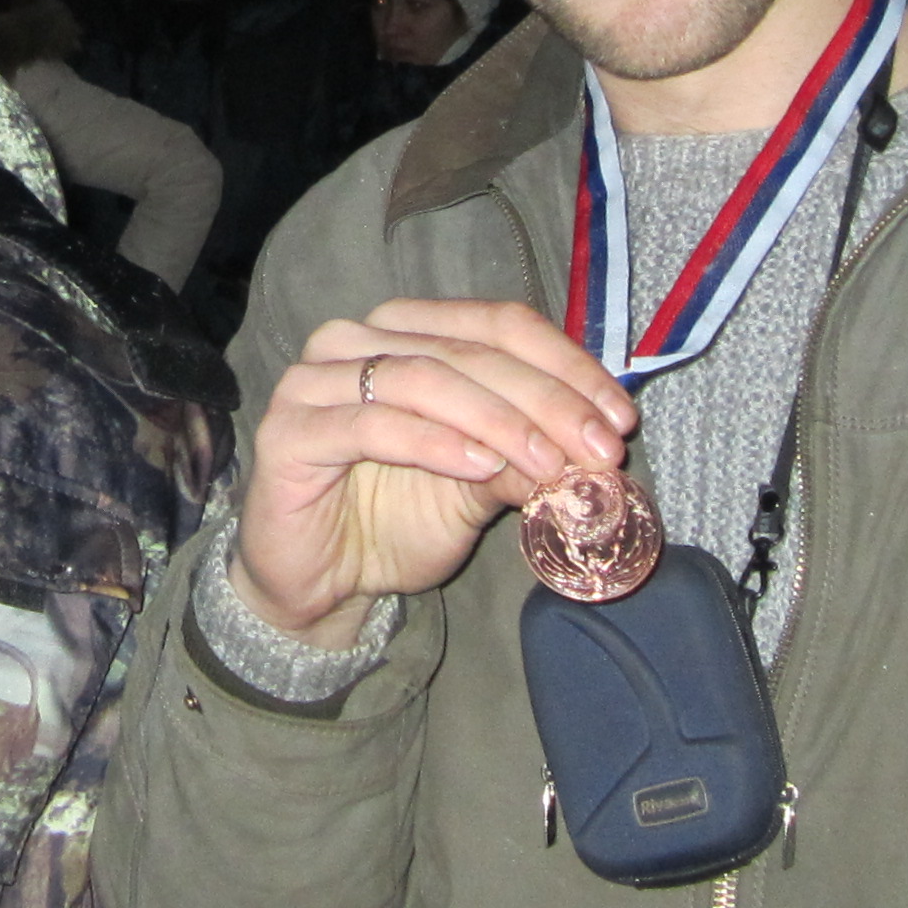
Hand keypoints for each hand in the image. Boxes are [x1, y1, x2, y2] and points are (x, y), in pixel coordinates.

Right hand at [233, 298, 637, 651]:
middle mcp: (354, 340)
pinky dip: (435, 442)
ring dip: (499, 421)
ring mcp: (314, 380)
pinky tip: (480, 466)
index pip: (498, 323)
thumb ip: (526, 456)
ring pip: (425, 378)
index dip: (565, 365)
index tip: (619, 419)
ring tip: (548, 464)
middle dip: (544, 400)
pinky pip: (372, 424)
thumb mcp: (480, 487)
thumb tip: (594, 450)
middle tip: (597, 449)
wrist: (319, 584)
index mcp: (406, 331)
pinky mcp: (288, 430)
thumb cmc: (394, 522)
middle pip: (468, 349)